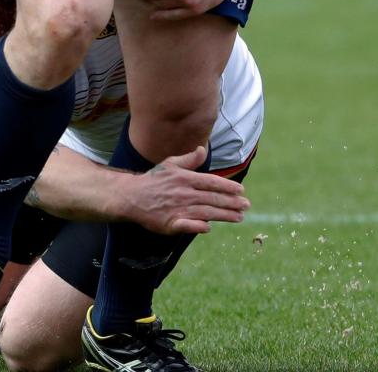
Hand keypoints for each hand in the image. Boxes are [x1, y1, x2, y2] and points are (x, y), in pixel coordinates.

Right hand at [121, 146, 248, 234]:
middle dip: (232, 202)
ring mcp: (178, 209)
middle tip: (246, 205)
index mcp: (185, 178)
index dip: (228, 187)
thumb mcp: (169, 165)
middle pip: (213, 198)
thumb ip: (189, 160)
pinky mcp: (170, 223)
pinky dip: (199, 226)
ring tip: (239, 217)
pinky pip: (189, 225)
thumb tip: (203, 150)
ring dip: (224, 215)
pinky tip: (209, 227)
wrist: (131, 197)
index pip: (212, 182)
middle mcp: (183, 193)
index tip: (241, 191)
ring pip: (206, 212)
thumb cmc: (153, 180)